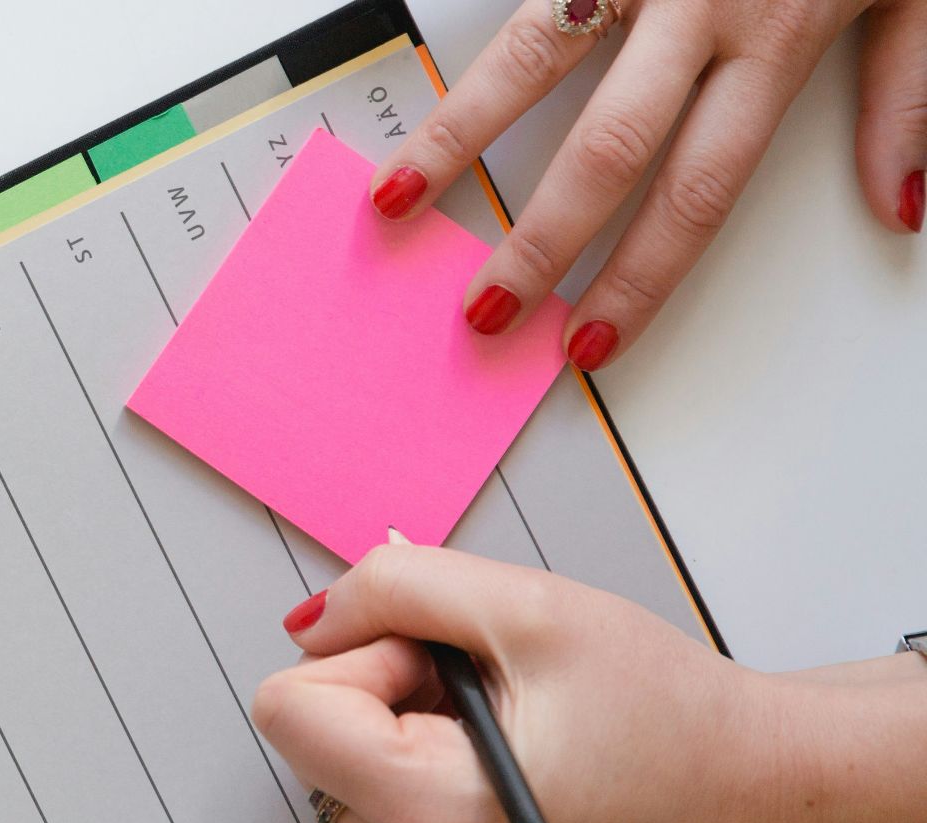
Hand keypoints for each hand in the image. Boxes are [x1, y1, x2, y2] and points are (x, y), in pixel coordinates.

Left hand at [252, 544, 926, 822]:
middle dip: (386, 683)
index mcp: (434, 815)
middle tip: (490, 687)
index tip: (446, 660)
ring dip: (407, 715)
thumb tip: (311, 617)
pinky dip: (422, 750)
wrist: (748, 785)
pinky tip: (503, 751)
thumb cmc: (663, 707)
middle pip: (308, 731)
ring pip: (338, 754)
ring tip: (509, 721)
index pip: (287, 708)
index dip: (362, 655)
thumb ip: (394, 588)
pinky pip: (372, 786)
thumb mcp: (526, 606)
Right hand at [367, 0, 926, 369]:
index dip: (636, 279)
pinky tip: (412, 112)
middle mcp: (699, 5)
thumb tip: (895, 201)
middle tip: (484, 305)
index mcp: (776, 36)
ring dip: (454, 139)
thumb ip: (905, 96)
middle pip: (604, 151)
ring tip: (398, 200)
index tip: (589, 338)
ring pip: (528, 62)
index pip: (695, 192)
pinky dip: (461, 60)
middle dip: (536, 242)